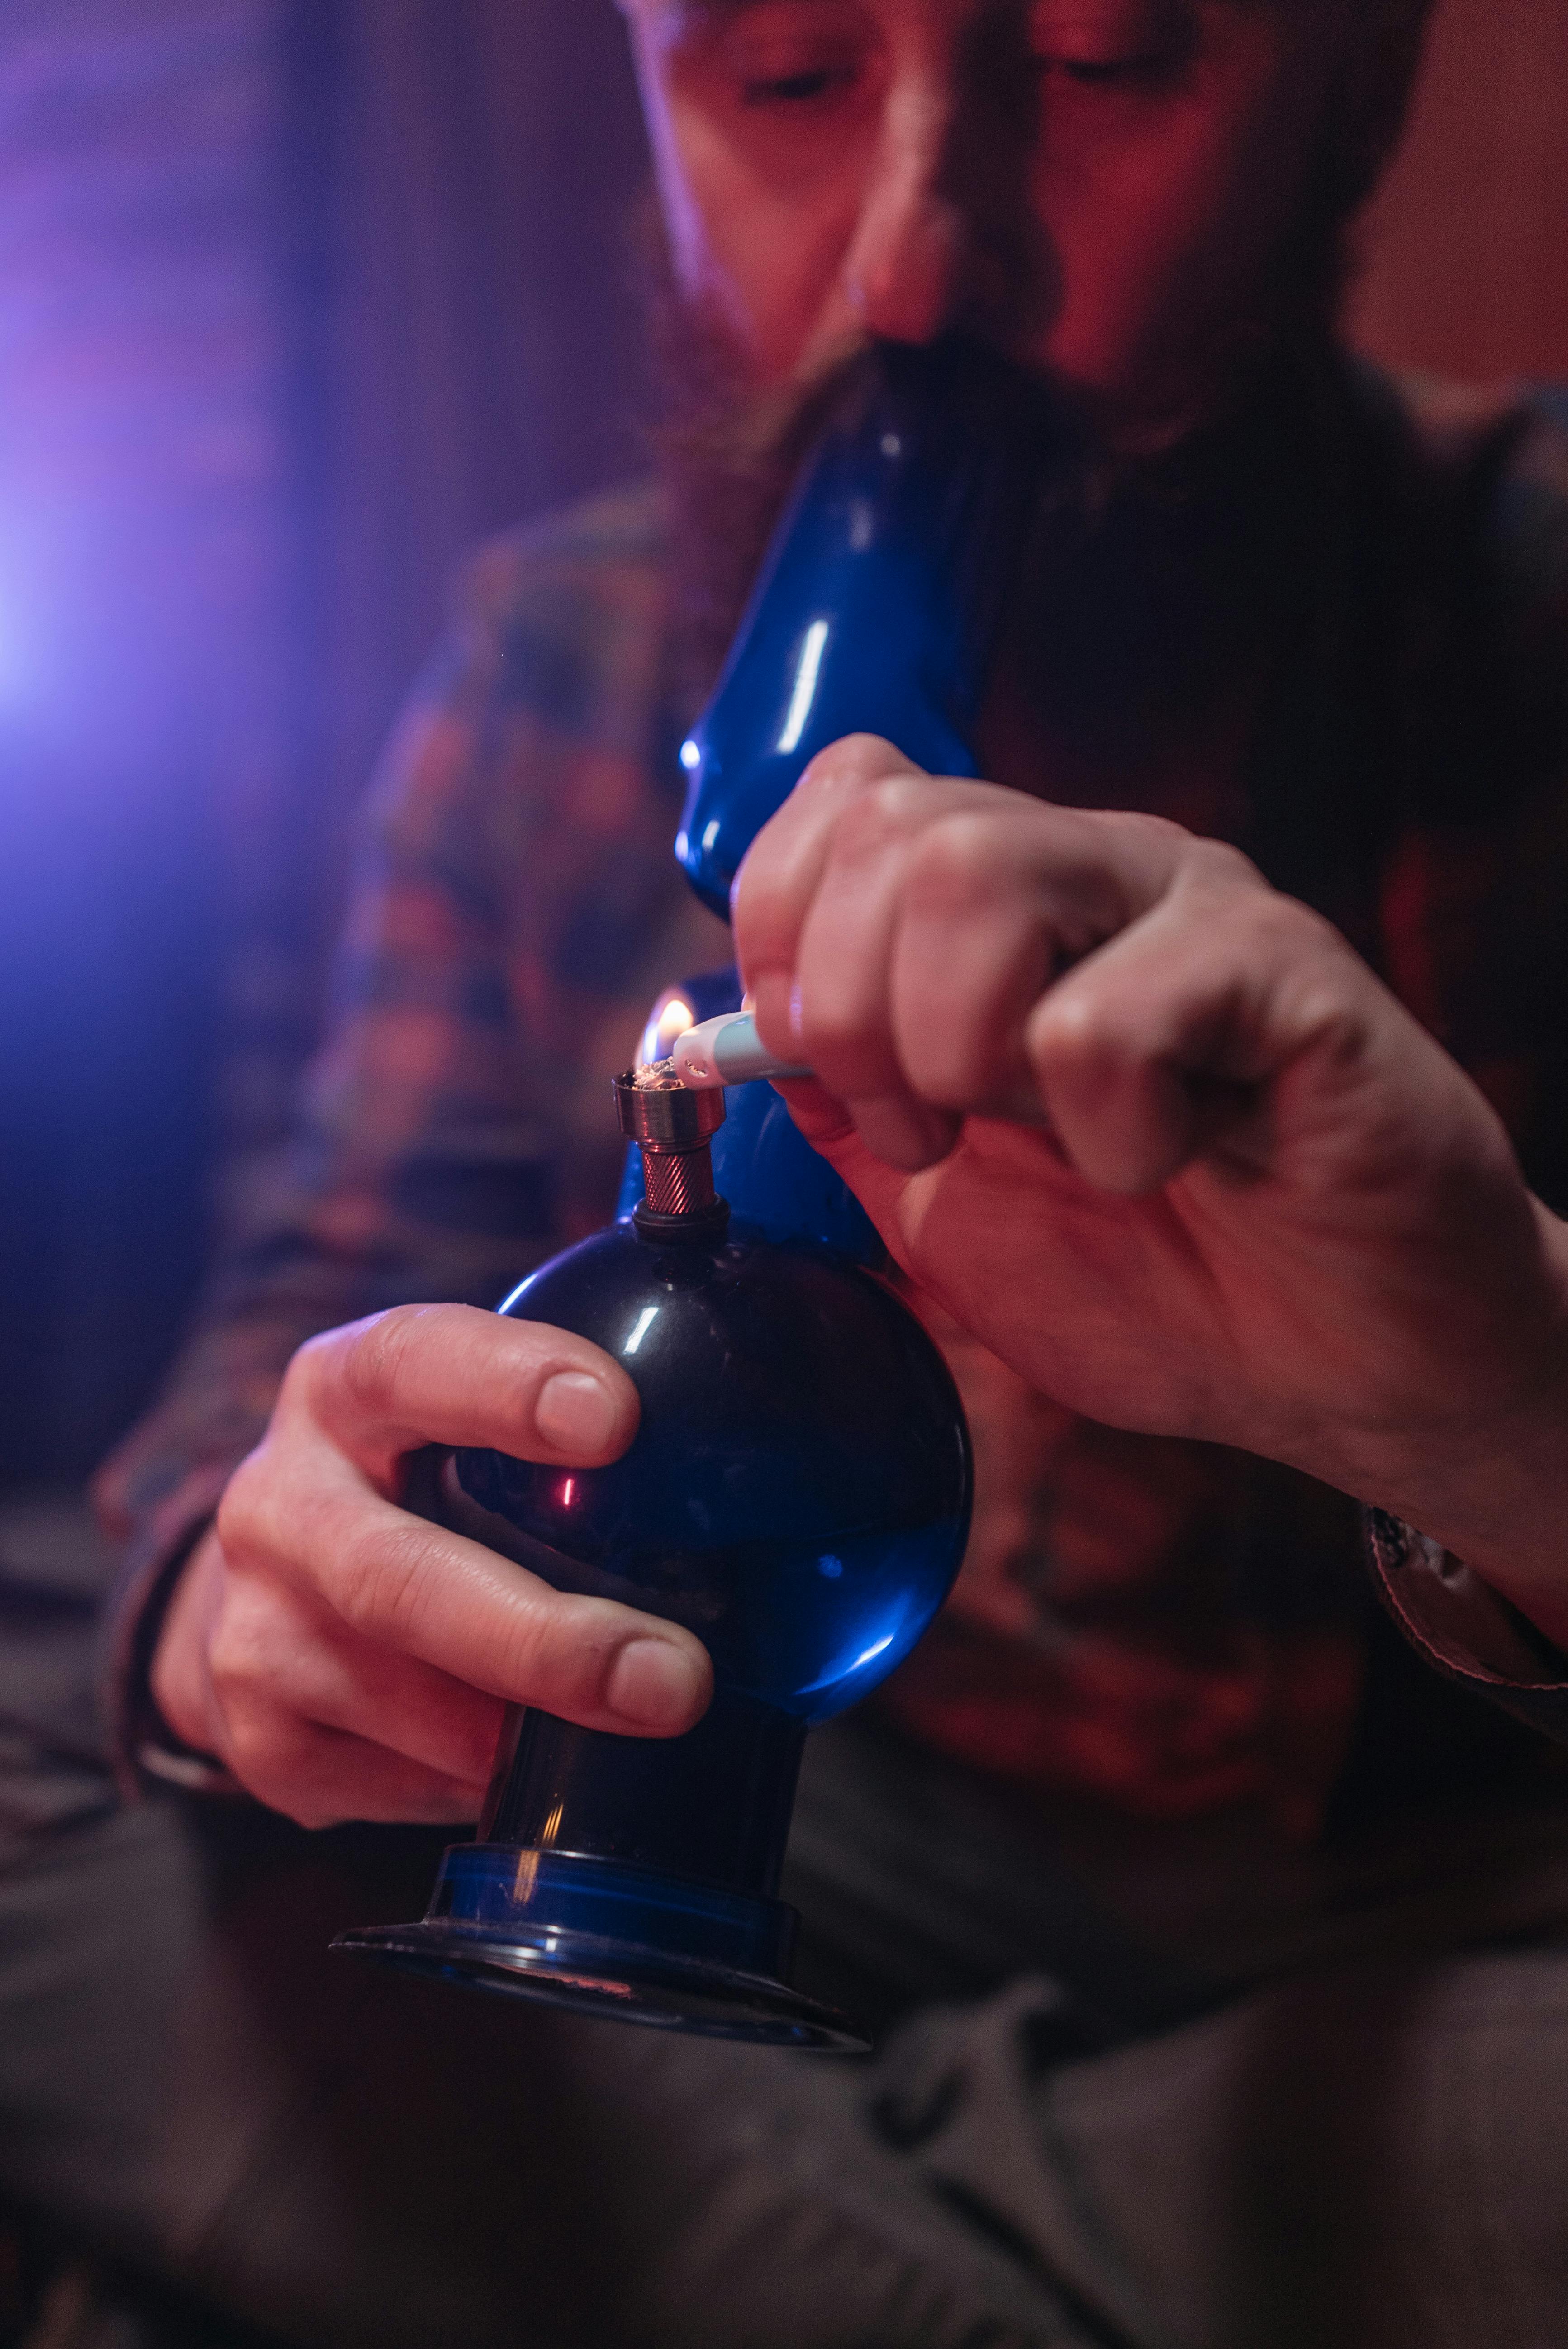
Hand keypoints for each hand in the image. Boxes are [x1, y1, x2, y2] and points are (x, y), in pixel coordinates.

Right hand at [150, 1305, 712, 1827]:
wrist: (268, 1585)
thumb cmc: (420, 1490)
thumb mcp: (464, 1422)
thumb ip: (571, 1426)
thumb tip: (760, 1461)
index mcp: (345, 1389)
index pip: (417, 1361)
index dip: (509, 1383)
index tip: (616, 1417)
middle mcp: (279, 1501)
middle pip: (400, 1579)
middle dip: (545, 1641)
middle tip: (674, 1679)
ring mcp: (254, 1628)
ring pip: (401, 1699)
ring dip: (528, 1736)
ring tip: (639, 1734)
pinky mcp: (260, 1740)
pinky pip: (394, 1782)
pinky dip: (477, 1779)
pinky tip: (527, 1769)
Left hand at [734, 737, 1567, 1634]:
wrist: (1337, 1372)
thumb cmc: (1161, 1281)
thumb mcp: (944, 1205)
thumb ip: (845, 1106)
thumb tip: (729, 1032)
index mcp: (1008, 903)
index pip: (846, 794)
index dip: (784, 925)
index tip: (825, 1067)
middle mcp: (1095, 868)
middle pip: (893, 829)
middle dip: (856, 1014)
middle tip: (938, 1132)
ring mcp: (1192, 906)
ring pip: (976, 876)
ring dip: (959, 1050)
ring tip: (1043, 1140)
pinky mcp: (1285, 973)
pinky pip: (1104, 1016)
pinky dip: (1108, 1131)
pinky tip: (1174, 1162)